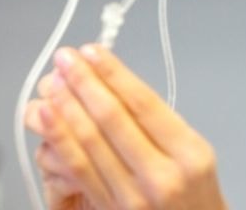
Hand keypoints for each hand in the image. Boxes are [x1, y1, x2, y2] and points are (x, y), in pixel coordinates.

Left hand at [24, 45, 227, 209]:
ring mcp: (134, 197)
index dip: (114, 74)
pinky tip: (48, 117)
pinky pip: (79, 169)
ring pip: (90, 142)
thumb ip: (160, 124)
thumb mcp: (196, 153)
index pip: (143, 103)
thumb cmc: (196, 194)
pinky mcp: (112, 209)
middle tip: (66, 59)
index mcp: (189, 154)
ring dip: (67, 106)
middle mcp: (162, 176)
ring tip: (54, 81)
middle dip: (85, 83)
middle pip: (113, 119)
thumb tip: (114, 85)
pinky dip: (60, 139)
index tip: (93, 52)